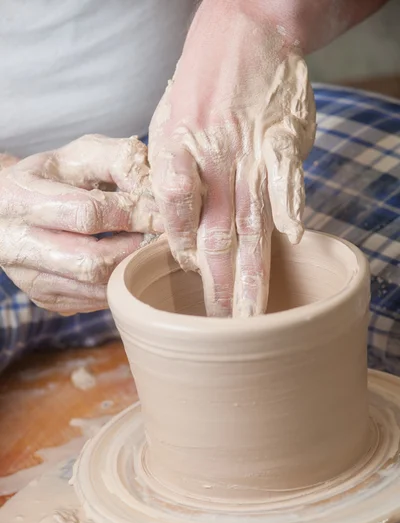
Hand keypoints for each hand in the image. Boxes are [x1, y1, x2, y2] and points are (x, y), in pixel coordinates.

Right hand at [0, 135, 161, 312]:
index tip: (163, 215)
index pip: (87, 215)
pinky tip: (126, 263)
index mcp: (21, 200)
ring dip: (131, 270)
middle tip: (160, 238)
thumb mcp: (82, 154)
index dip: (132, 215)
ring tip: (148, 250)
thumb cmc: (55, 176)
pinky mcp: (46, 299)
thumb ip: (120, 161)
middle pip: (93, 262)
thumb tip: (154, 191)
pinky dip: (118, 284)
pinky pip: (94, 301)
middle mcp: (18, 246)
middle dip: (136, 250)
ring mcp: (31, 279)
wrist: (12, 207)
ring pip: (97, 289)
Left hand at [149, 0, 314, 316]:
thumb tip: (177, 225)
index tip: (189, 276)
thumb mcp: (165, 122)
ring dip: (254, 271)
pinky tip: (292, 238)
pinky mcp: (284, 144)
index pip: (175, 216)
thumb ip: (168, 174)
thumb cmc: (200, 81)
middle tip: (221, 329)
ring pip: (252, 224)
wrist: (245, 30)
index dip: (182, 250)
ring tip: (252, 312)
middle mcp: (213, 161)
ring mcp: (250, 154)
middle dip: (219, 288)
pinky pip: (288, 181)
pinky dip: (291, 208)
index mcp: (177, 155)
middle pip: (215, 236)